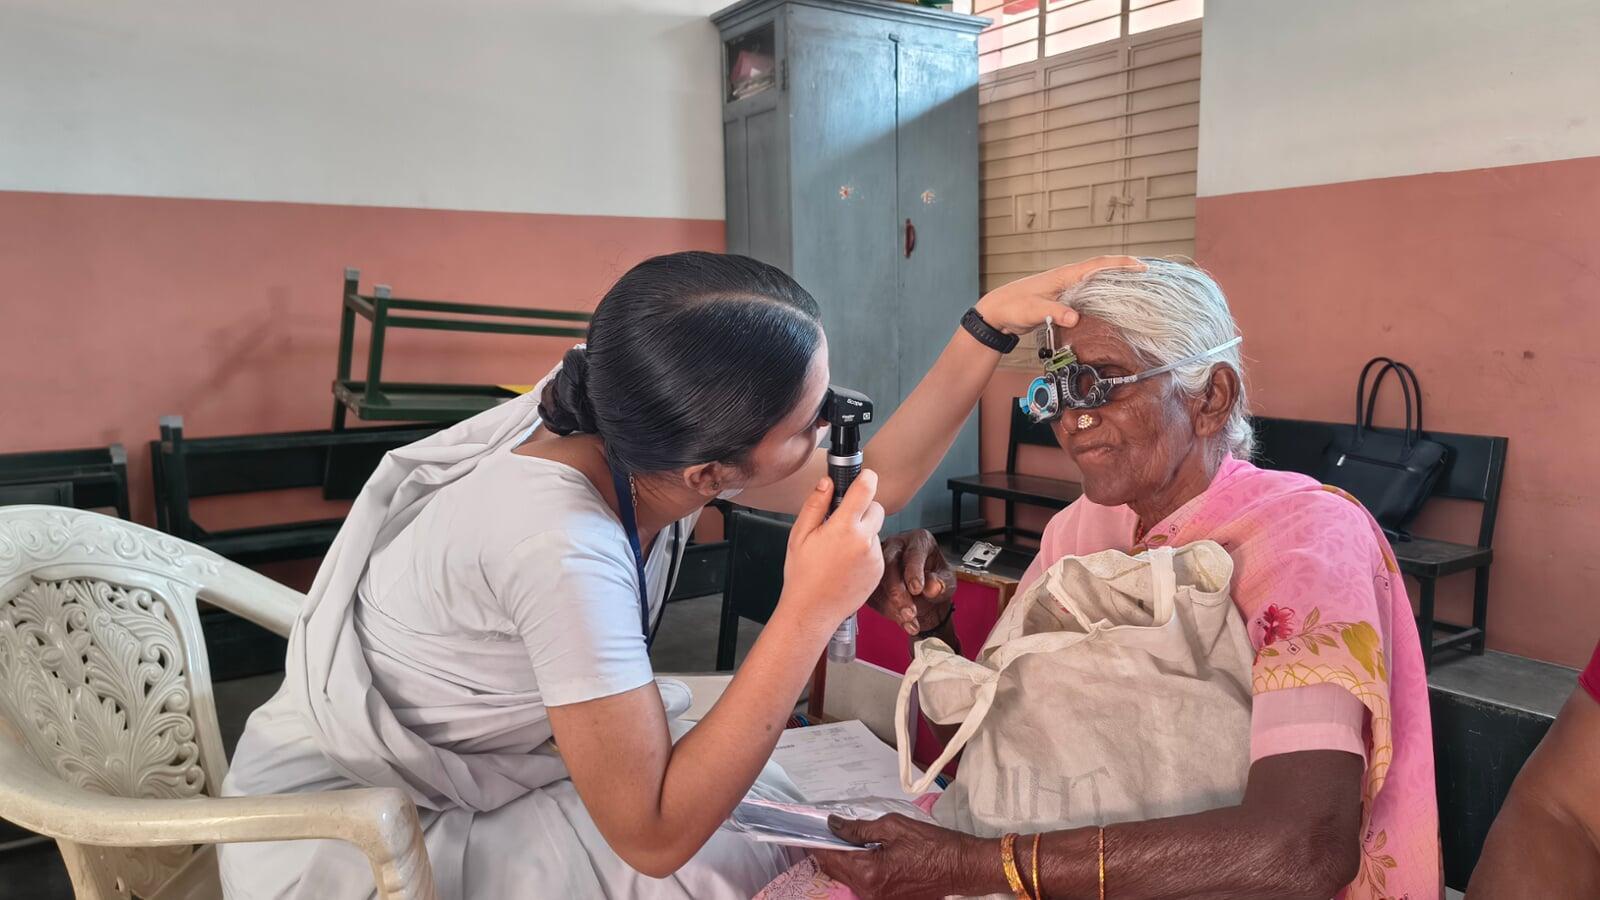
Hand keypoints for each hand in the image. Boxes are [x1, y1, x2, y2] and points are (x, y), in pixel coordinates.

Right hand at [781, 470, 886, 629]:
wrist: (812, 611)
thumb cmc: (802, 574)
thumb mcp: (799, 536)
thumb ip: (815, 505)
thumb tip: (827, 482)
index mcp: (844, 528)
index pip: (866, 490)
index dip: (866, 478)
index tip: (864, 477)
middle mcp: (864, 541)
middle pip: (876, 508)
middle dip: (863, 509)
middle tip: (842, 521)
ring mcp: (874, 557)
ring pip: (875, 530)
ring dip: (862, 532)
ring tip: (839, 550)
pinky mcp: (879, 570)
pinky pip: (875, 550)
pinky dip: (865, 551)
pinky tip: (846, 564)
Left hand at [813, 814, 979, 899]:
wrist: (960, 867)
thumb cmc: (932, 844)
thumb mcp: (893, 826)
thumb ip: (858, 828)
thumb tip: (834, 825)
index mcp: (868, 872)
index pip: (830, 857)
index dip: (817, 841)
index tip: (810, 828)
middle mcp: (869, 892)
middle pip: (835, 870)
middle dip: (827, 850)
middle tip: (826, 830)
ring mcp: (878, 899)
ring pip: (847, 878)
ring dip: (841, 859)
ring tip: (843, 838)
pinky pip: (862, 884)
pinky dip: (856, 868)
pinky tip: (860, 853)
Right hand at [867, 530, 954, 636]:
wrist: (925, 597)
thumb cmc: (936, 581)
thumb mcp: (947, 582)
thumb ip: (942, 583)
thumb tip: (932, 587)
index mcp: (918, 540)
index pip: (913, 552)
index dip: (914, 571)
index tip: (917, 589)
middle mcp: (896, 546)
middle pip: (888, 564)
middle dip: (897, 591)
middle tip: (909, 612)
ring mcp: (880, 561)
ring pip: (877, 582)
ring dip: (892, 605)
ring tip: (909, 620)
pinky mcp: (870, 579)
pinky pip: (871, 594)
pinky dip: (886, 611)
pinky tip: (901, 620)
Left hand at [972, 255, 1144, 335]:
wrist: (997, 312)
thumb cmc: (1013, 306)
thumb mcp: (1034, 310)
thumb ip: (1055, 312)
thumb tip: (1075, 318)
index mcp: (1065, 275)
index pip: (1098, 265)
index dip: (1120, 264)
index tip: (1141, 266)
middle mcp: (1068, 278)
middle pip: (1102, 269)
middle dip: (1125, 269)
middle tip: (1148, 276)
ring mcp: (1066, 288)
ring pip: (1097, 281)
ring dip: (1116, 282)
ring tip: (1138, 288)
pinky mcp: (1063, 300)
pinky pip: (1089, 294)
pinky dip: (1103, 296)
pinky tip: (1112, 305)